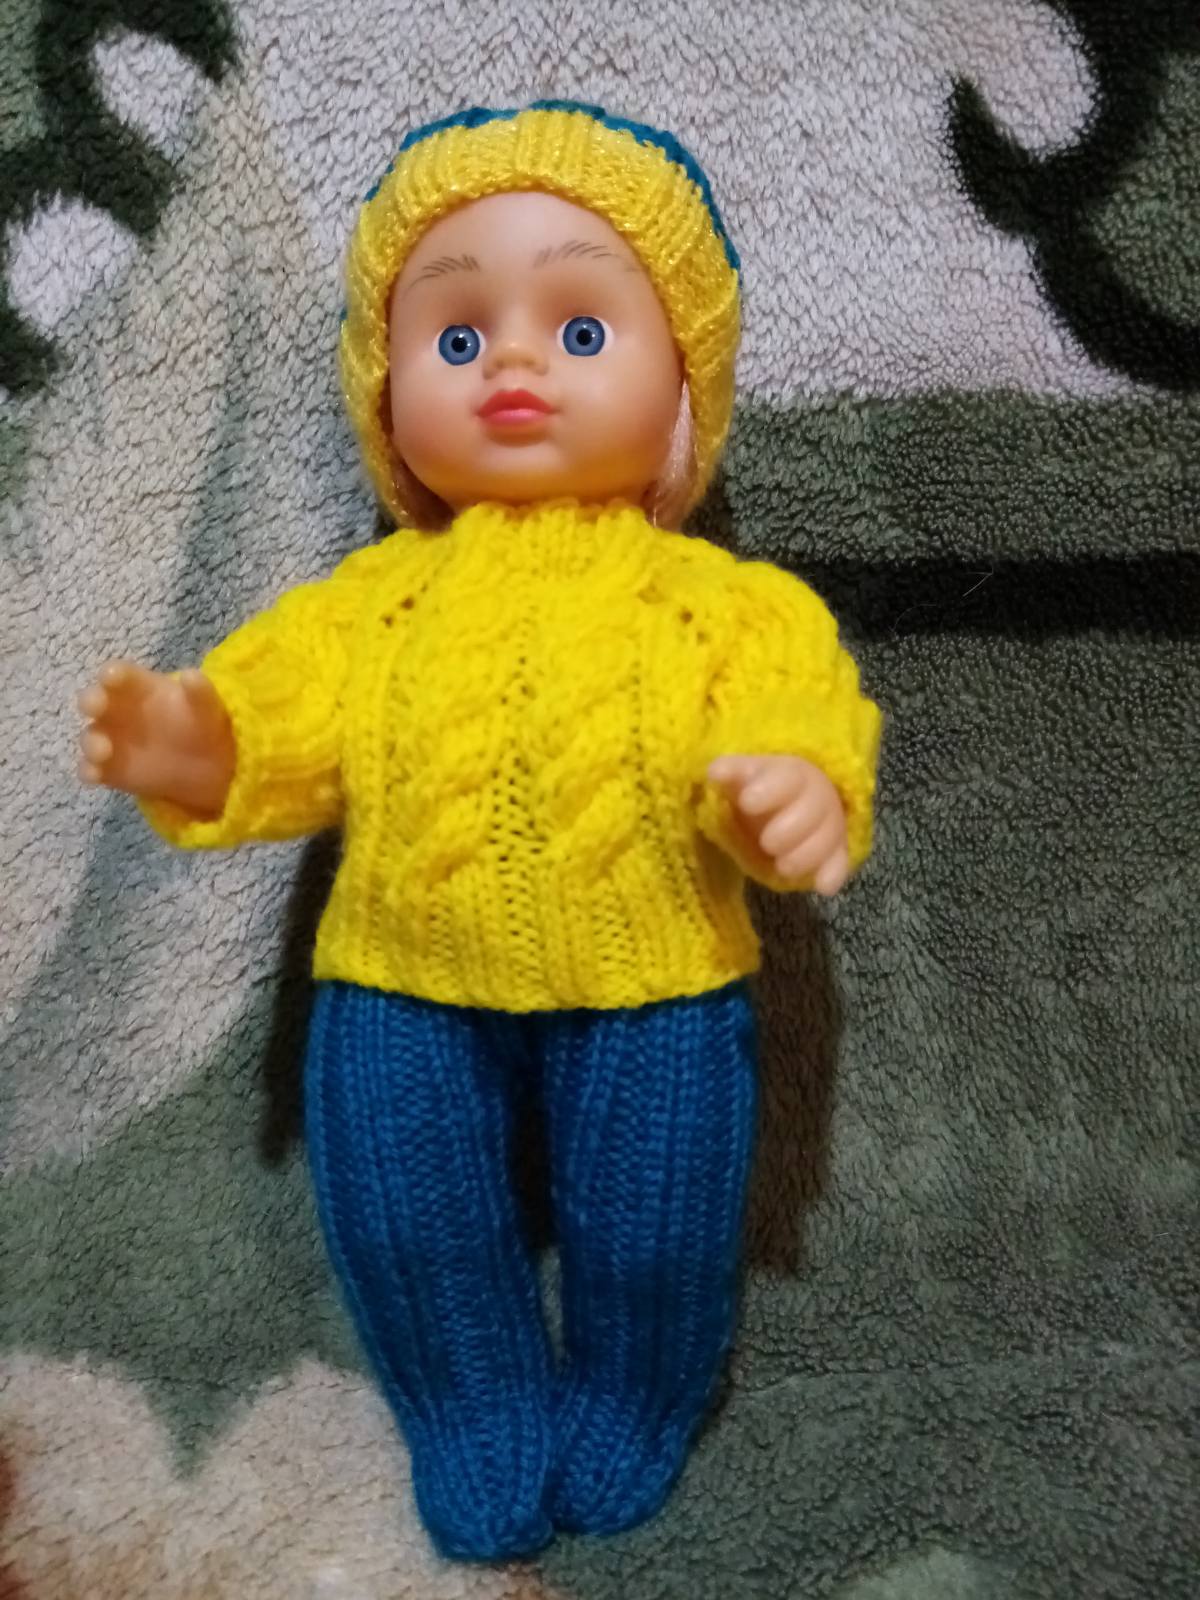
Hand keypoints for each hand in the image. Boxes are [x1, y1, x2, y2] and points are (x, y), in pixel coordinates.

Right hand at [76, 659, 235, 817]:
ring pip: (89, 737)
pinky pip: (90, 769)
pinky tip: (97, 776)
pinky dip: (90, 771)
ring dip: (91, 741)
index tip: (112, 676)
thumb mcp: (207, 707)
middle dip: (91, 700)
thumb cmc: (200, 723)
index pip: (118, 674)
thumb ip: (200, 692)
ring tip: (103, 751)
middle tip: (96, 706)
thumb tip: (191, 676)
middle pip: (92, 700)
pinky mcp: (108, 769)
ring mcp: (109, 740)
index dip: (112, 673)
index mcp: (138, 688)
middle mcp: (116, 710)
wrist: (206, 765)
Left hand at [707, 754, 849, 894]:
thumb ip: (731, 772)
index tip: (746, 803)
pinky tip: (823, 887)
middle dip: (790, 829)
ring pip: (829, 836)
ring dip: (807, 854)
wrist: (789, 802)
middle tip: (767, 843)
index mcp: (791, 774)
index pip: (788, 778)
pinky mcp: (834, 849)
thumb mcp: (743, 777)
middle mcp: (816, 796)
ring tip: (782, 867)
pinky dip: (834, 873)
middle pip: (814, 808)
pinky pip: (841, 860)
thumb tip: (714, 772)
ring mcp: (828, 823)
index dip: (769, 790)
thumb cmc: (760, 788)